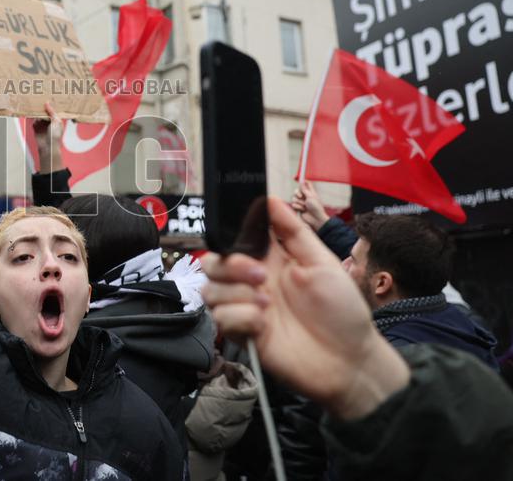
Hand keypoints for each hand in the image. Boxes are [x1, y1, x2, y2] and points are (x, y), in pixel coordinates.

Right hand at [32, 102, 63, 173]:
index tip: (46, 97)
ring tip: (33, 105)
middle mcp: (49, 122)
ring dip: (36, 112)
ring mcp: (42, 125)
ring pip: (38, 116)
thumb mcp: (56, 121)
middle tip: (38, 99)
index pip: (52, 110)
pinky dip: (32, 118)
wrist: (48, 147)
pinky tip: (31, 113)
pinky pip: (33, 121)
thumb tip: (47, 103)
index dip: (50, 105)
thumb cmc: (55, 135)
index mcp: (56, 119)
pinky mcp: (36, 128)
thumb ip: (51, 112)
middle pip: (44, 112)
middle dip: (42, 107)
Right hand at [201, 197, 408, 420]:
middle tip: (260, 276)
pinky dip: (241, 318)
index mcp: (271, 260)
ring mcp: (245, 308)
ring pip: (210, 290)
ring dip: (237, 293)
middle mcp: (253, 281)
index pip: (236, 238)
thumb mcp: (324, 263)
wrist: (349, 361)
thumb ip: (295, 232)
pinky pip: (221, 318)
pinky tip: (264, 324)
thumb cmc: (342, 312)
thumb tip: (272, 198)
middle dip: (229, 265)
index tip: (243, 236)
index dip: (231, 233)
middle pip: (212, 262)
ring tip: (266, 304)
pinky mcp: (242, 334)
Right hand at [291, 180, 329, 230]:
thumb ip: (305, 189)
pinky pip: (293, 204)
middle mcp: (305, 197)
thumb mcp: (311, 196)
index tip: (300, 180)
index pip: (306, 184)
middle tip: (301, 196)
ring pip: (293, 198)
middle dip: (297, 193)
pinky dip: (297, 207)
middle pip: (296, 191)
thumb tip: (302, 182)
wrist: (315, 219)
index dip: (303, 182)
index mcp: (310, 192)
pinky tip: (302, 210)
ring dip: (299, 202)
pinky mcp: (298, 208)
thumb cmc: (316, 207)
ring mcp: (301, 202)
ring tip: (304, 206)